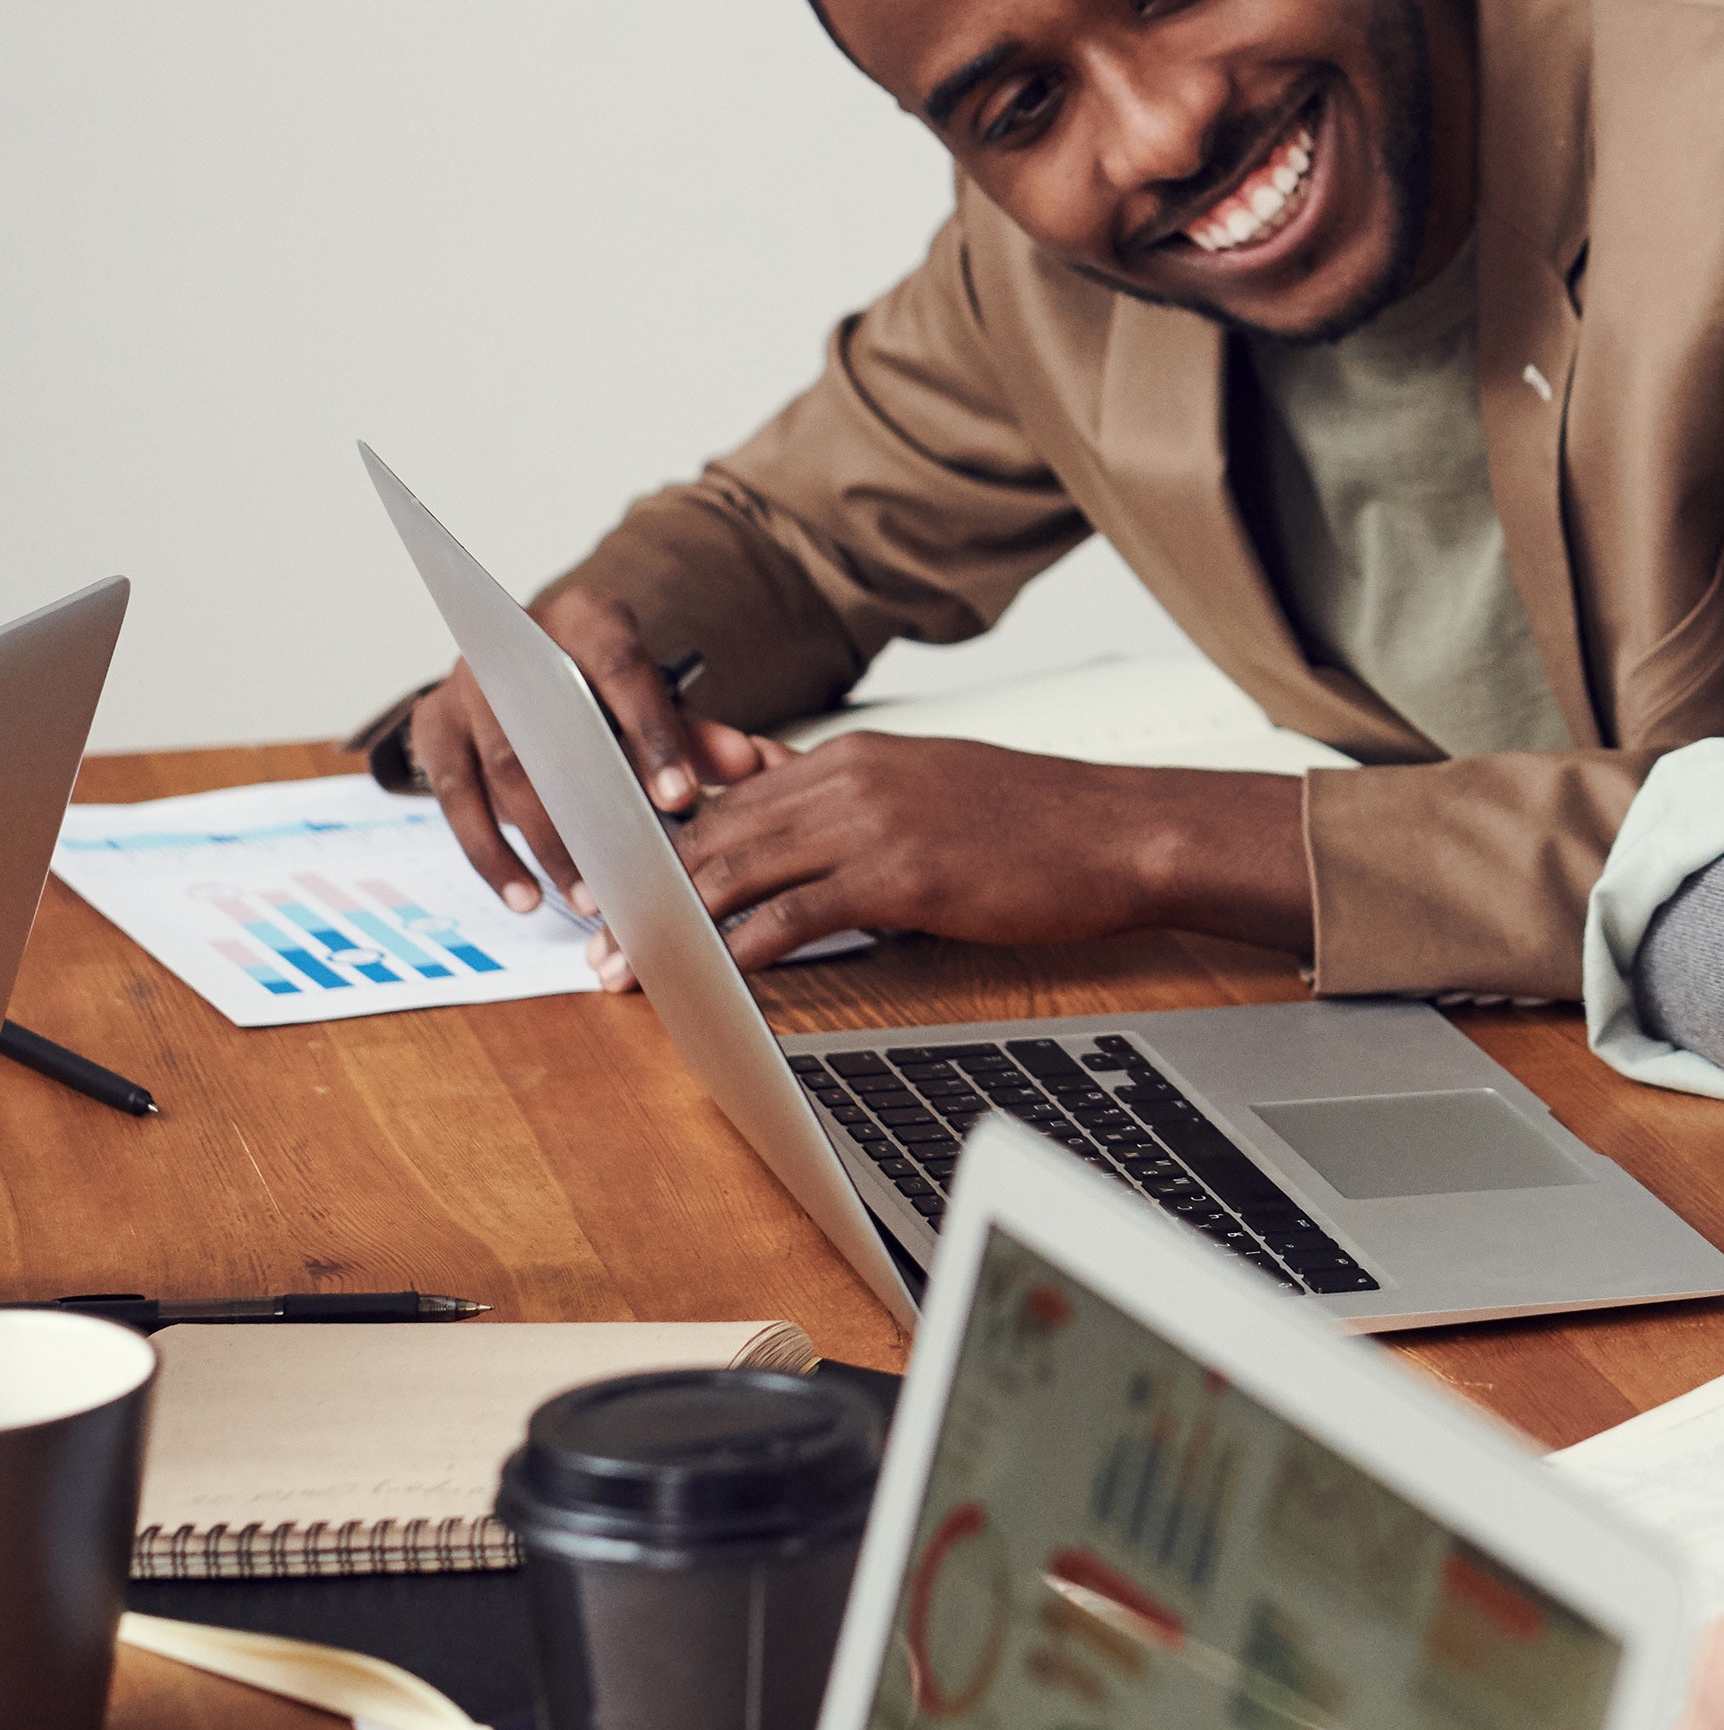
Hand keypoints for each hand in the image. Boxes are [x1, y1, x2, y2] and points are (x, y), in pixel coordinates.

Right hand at [406, 585, 754, 921]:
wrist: (525, 667)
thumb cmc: (601, 690)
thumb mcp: (652, 701)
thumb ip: (695, 734)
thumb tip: (749, 762)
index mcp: (585, 619)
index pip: (620, 671)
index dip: (651, 734)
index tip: (679, 797)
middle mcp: (514, 640)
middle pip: (554, 729)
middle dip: (594, 808)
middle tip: (631, 870)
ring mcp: (465, 684)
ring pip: (503, 770)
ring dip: (546, 843)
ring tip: (586, 897)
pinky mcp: (432, 727)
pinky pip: (454, 801)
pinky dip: (491, 855)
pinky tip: (523, 896)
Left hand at [620, 740, 1310, 984]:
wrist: (1117, 831)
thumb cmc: (1034, 818)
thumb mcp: (928, 782)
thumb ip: (849, 793)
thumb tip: (783, 801)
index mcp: (851, 754)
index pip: (728, 796)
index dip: (664, 844)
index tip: (620, 882)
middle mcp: (848, 777)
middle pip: (716, 830)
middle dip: (646, 888)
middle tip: (601, 936)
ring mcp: (872, 823)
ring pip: (739, 868)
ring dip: (673, 923)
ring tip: (629, 964)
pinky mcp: (900, 875)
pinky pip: (795, 913)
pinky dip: (740, 946)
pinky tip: (709, 975)